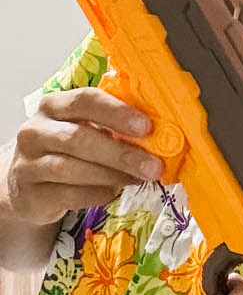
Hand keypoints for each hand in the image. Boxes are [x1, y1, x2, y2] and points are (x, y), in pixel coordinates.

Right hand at [5, 89, 160, 224]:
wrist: (28, 184)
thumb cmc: (69, 150)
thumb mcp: (87, 128)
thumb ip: (115, 126)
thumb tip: (162, 135)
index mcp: (54, 106)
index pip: (85, 100)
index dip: (117, 112)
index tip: (147, 127)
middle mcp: (35, 131)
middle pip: (79, 139)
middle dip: (122, 154)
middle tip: (154, 165)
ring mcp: (28, 164)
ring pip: (72, 169)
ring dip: (113, 175)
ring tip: (139, 179)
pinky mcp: (32, 194)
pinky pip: (70, 195)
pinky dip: (98, 194)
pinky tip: (115, 191)